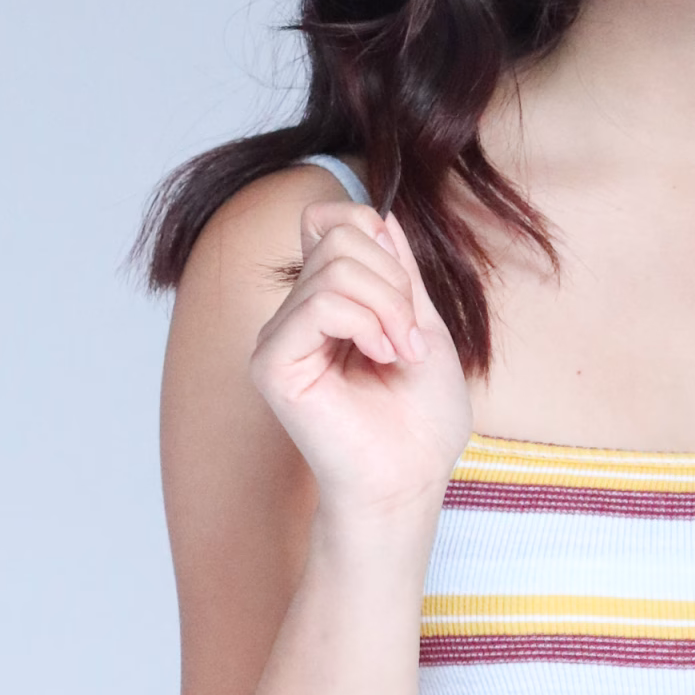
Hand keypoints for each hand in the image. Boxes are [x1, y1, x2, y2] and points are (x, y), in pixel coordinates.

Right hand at [249, 196, 470, 518]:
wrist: (410, 479)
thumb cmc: (420, 420)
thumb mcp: (423, 323)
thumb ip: (397, 271)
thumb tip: (377, 216)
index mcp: (328, 303)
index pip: (335, 220)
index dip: (379, 241)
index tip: (409, 300)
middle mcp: (296, 314)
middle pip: (339, 234)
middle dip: (393, 279)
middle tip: (411, 338)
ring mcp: (279, 337)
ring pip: (334, 265)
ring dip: (388, 307)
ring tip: (401, 353)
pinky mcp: (272, 363)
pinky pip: (318, 303)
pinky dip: (367, 323)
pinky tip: (382, 358)